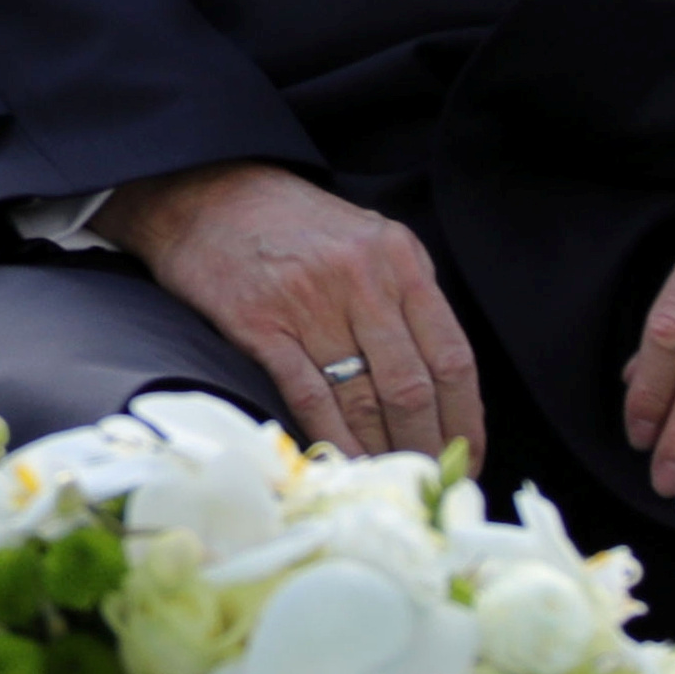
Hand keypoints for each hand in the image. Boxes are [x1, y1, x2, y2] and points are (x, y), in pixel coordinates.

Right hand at [95, 160, 483, 460]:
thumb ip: (407, 289)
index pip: (451, 355)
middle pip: (411, 386)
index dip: (465, 417)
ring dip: (383, 450)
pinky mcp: (260, 325)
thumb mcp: (367, 233)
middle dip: (427, 445)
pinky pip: (310, 397)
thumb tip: (442, 371)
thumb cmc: (292, 221)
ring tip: (393, 480)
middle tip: (431, 479)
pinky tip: (348, 464)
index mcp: (398, 258)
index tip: (468, 454)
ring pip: (363, 399)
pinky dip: (334, 439)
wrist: (206, 194)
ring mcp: (309, 302)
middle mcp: (361, 279)